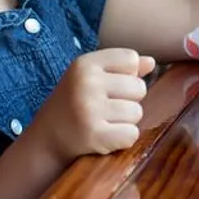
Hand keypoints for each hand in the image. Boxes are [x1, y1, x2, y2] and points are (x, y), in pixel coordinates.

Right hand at [29, 49, 153, 164]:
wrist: (47, 138)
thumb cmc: (75, 103)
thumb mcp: (91, 77)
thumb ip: (122, 67)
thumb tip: (151, 63)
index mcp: (86, 64)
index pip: (131, 59)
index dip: (127, 75)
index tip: (108, 86)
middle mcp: (87, 83)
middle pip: (139, 87)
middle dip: (128, 100)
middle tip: (104, 108)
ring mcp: (89, 109)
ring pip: (137, 112)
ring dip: (125, 121)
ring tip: (103, 122)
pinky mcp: (94, 135)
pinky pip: (131, 134)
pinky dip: (123, 139)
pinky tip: (105, 136)